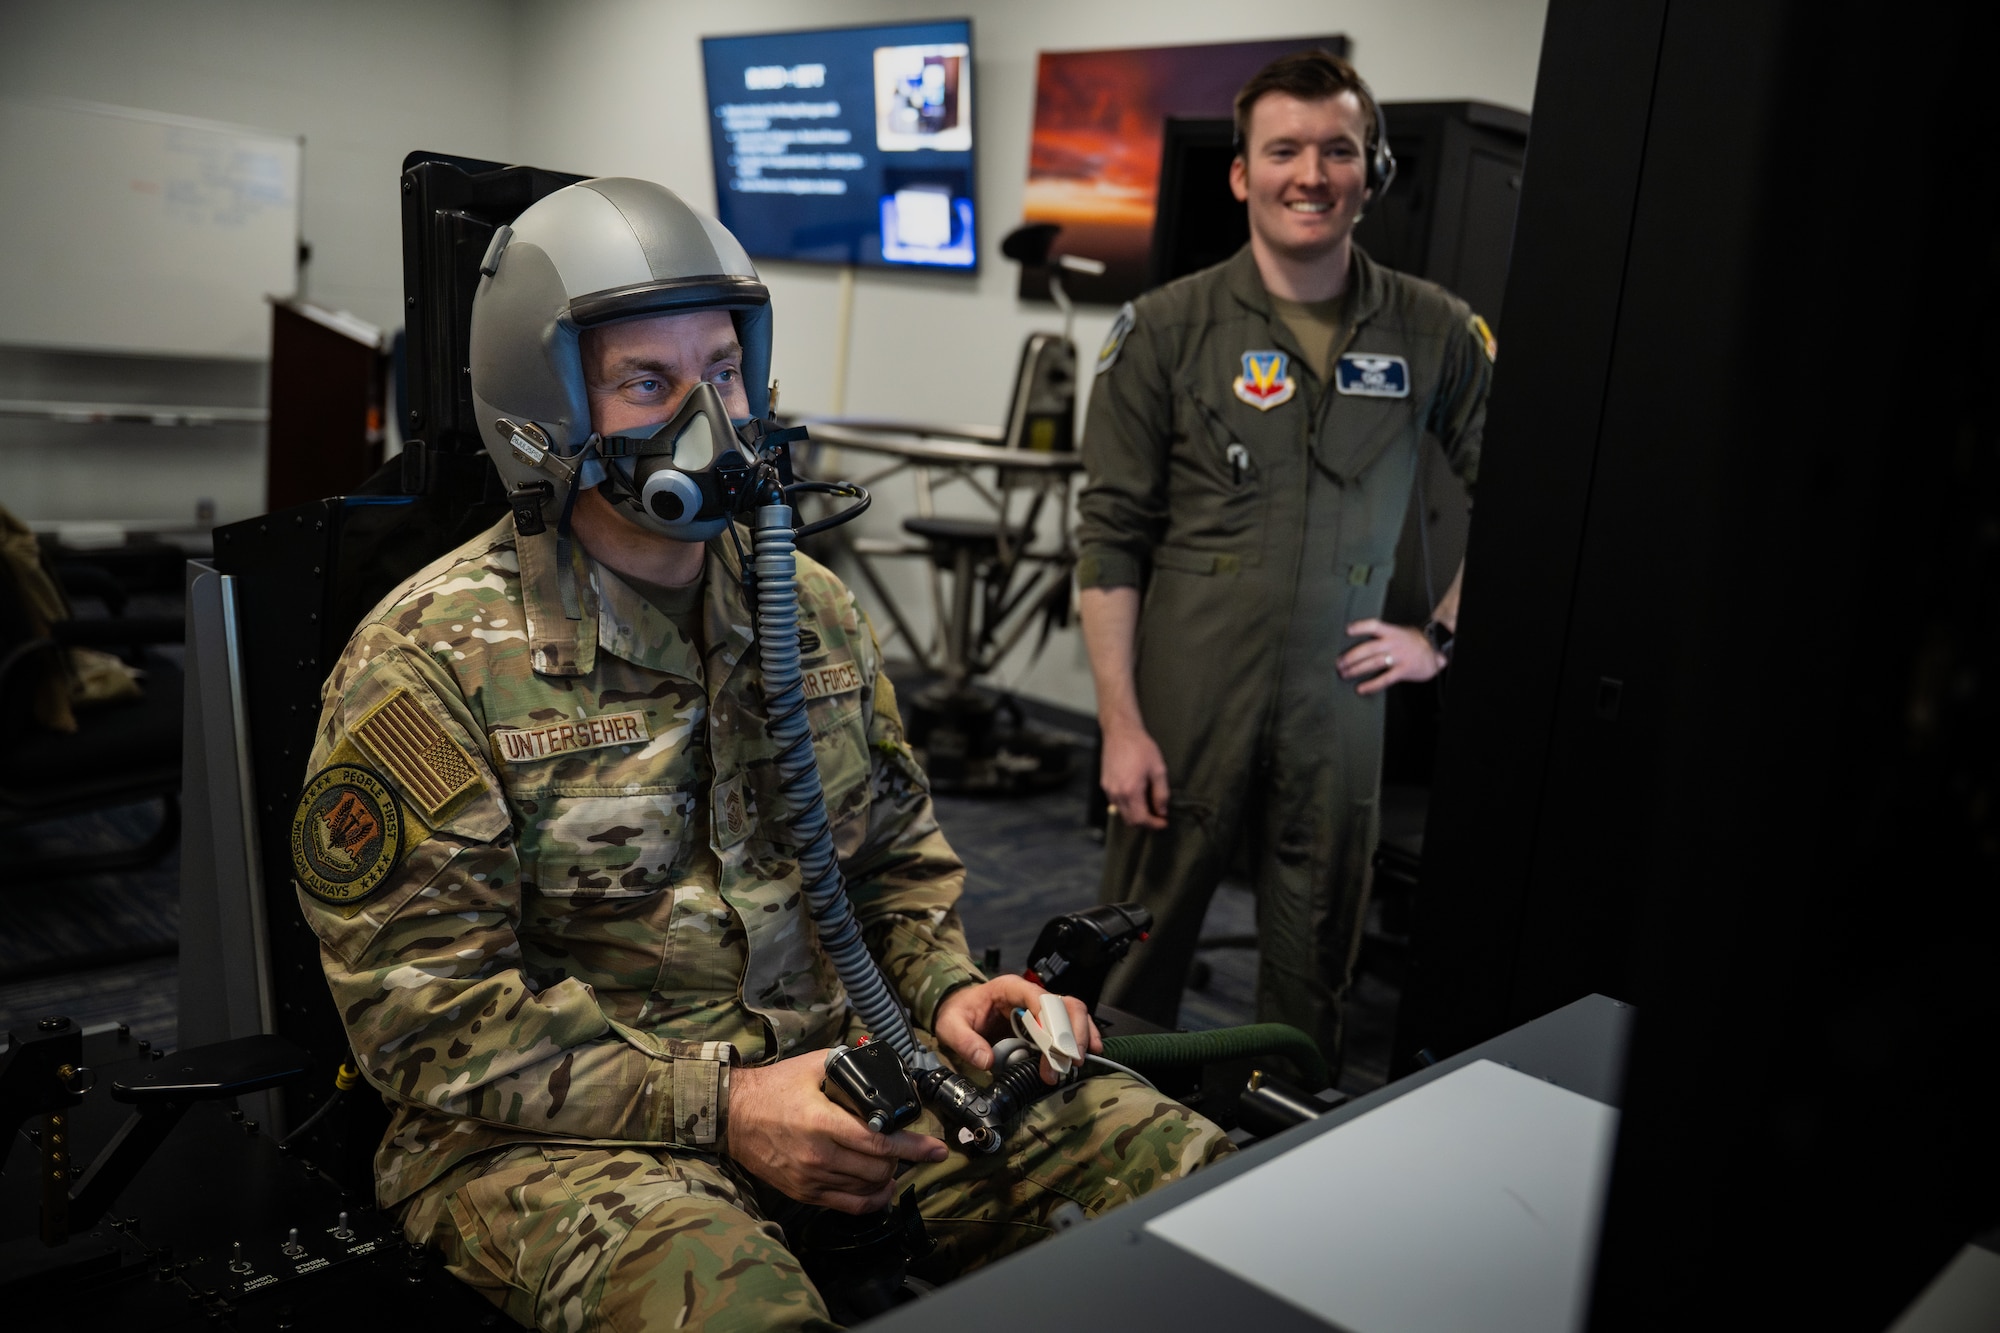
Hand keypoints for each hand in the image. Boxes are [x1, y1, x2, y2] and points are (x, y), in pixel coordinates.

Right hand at [726, 1052, 946, 1213]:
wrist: (733, 1116)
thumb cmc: (773, 1089)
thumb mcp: (812, 1066)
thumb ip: (848, 1066)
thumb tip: (881, 1067)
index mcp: (823, 1122)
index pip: (880, 1142)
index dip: (915, 1148)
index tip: (938, 1149)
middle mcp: (819, 1156)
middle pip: (879, 1168)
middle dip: (901, 1158)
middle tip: (907, 1145)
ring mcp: (812, 1178)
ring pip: (867, 1187)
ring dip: (887, 1175)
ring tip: (892, 1161)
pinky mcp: (805, 1193)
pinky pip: (849, 1205)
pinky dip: (872, 1199)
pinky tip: (881, 1187)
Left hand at [936, 975, 1102, 1084]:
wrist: (959, 1009)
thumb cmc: (958, 1012)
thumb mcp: (950, 1025)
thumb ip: (965, 1041)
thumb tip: (986, 1060)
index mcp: (1009, 988)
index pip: (1037, 998)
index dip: (1050, 1021)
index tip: (1055, 1047)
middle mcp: (1030, 994)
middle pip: (1063, 1004)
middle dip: (1071, 1033)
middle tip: (1068, 1061)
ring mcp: (1040, 1007)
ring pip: (1072, 1012)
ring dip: (1079, 1037)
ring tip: (1077, 1062)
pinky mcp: (1045, 1022)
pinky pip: (1070, 1024)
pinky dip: (1082, 1037)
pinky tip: (1089, 1053)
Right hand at [1101, 722, 1169, 828]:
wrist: (1120, 732)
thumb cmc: (1140, 747)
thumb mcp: (1158, 770)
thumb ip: (1161, 794)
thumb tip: (1162, 811)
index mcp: (1130, 791)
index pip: (1141, 819)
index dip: (1154, 824)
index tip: (1163, 822)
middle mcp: (1116, 793)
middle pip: (1130, 820)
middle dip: (1145, 822)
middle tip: (1158, 816)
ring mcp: (1108, 790)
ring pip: (1122, 812)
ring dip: (1135, 814)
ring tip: (1149, 805)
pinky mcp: (1105, 784)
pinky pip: (1116, 802)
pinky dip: (1127, 805)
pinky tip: (1137, 795)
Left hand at [1337, 619, 1445, 695]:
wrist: (1436, 652)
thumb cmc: (1415, 642)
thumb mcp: (1400, 632)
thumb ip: (1384, 635)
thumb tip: (1361, 641)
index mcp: (1392, 631)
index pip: (1374, 625)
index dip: (1360, 627)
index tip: (1347, 630)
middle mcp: (1394, 643)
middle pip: (1368, 648)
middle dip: (1351, 656)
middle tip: (1338, 663)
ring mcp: (1399, 657)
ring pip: (1374, 663)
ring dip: (1356, 669)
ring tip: (1344, 674)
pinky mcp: (1403, 671)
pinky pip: (1385, 679)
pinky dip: (1371, 685)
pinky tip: (1361, 688)